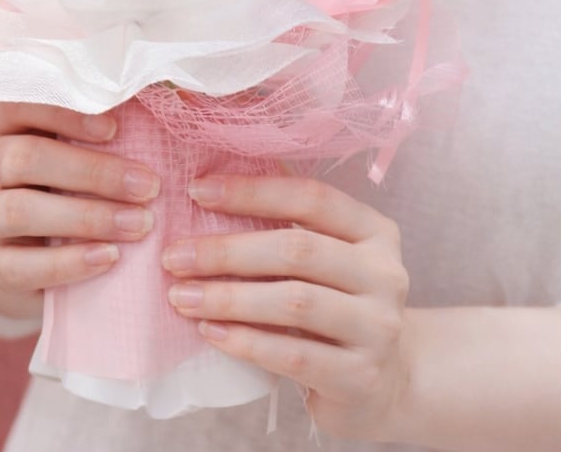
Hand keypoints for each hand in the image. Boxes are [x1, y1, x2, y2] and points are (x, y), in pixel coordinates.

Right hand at [0, 100, 160, 299]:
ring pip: (20, 211)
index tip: (115, 127)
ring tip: (140, 224)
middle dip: (93, 172)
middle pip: (25, 158)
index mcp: (1, 120)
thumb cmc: (69, 169)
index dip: (63, 110)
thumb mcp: (83, 139)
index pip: (16, 100)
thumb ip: (120, 116)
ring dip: (87, 217)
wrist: (30, 236)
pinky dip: (67, 264)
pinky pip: (19, 267)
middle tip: (149, 186)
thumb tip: (182, 97)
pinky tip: (108, 258)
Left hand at [162, 173, 410, 440]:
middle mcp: (386, 273)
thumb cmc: (340, 307)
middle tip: (175, 257)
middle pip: (298, 249)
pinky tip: (211, 333)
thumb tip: (219, 176)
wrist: (383, 383)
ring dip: (229, 298)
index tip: (197, 191)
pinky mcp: (360, 376)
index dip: (253, 191)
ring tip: (182, 297)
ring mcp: (378, 327)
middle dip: (228, 251)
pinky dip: (246, 342)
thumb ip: (291, 223)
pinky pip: (293, 354)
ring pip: (293, 302)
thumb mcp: (331, 258)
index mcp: (376, 232)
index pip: (311, 198)